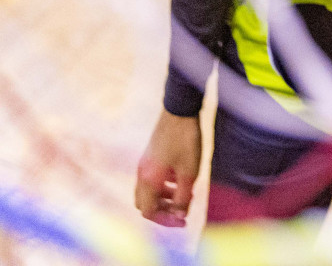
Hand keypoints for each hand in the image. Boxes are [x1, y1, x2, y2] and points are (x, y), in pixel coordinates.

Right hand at [134, 109, 201, 227]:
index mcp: (148, 180)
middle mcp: (141, 173)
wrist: (179, 110)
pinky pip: (151, 179)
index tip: (183, 221)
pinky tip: (179, 181)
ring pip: (147, 192)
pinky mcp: (149, 156)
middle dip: (162, 211)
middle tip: (181, 212)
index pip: (148, 212)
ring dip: (162, 199)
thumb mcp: (189, 171)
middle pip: (144, 204)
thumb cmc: (185, 140)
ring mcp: (144, 164)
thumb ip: (183, 196)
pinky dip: (162, 186)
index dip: (165, 220)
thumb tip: (180, 215)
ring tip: (183, 196)